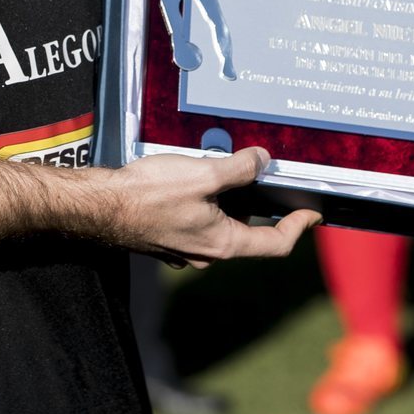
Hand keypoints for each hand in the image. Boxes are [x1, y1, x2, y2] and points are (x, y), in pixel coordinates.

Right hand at [109, 146, 319, 268]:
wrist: (101, 206)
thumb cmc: (150, 194)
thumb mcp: (203, 174)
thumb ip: (239, 168)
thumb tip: (263, 161)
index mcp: (223, 244)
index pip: (276, 243)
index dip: (298, 226)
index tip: (312, 213)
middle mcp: (207, 253)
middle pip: (247, 230)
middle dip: (257, 202)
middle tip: (264, 173)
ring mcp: (185, 247)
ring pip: (220, 223)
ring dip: (228, 199)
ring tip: (226, 167)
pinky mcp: (167, 236)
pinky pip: (198, 220)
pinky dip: (207, 201)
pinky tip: (194, 177)